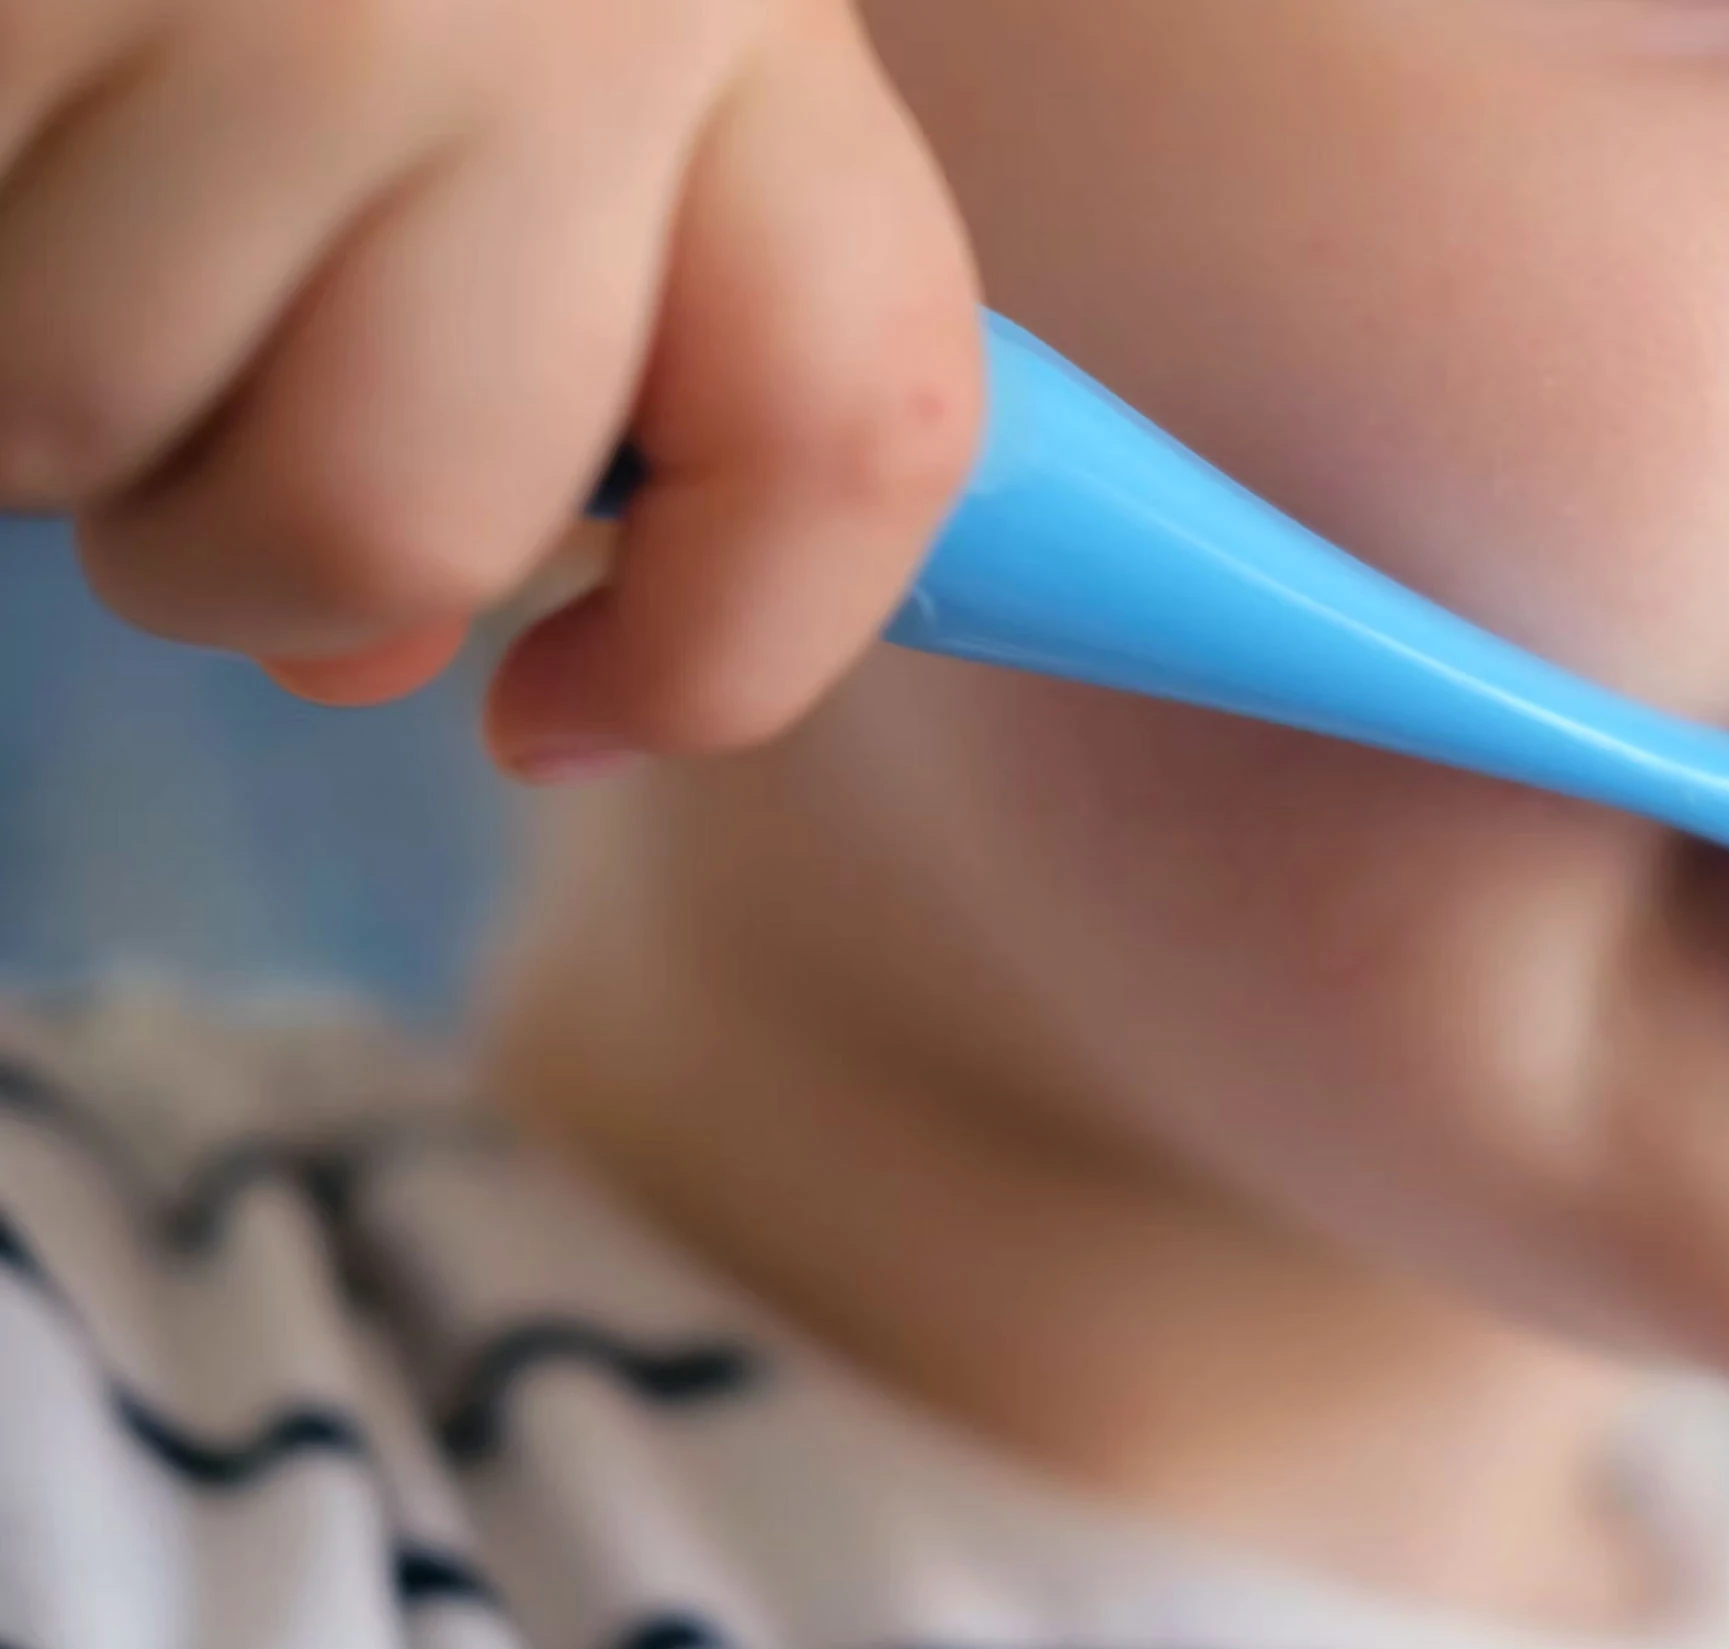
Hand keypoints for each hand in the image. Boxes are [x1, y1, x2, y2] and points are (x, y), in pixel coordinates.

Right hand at [0, 0, 982, 777]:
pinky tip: (0, 103)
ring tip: (56, 167)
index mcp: (733, 3)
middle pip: (400, 516)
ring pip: (75, 429)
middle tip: (196, 402)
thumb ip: (554, 339)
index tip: (574, 713)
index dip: (733, 657)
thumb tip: (368, 656)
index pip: (857, 430)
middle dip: (258, 553)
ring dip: (42, 388)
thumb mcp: (557, 34)